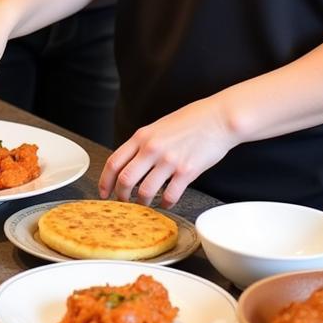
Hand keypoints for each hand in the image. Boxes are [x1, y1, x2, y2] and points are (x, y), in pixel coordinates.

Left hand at [98, 96, 239, 207]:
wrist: (219, 118)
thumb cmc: (191, 120)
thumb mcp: (159, 126)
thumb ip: (144, 143)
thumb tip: (131, 163)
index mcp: (142, 136)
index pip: (114, 162)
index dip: (104, 181)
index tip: (103, 192)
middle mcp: (152, 148)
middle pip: (125, 179)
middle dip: (120, 196)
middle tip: (123, 202)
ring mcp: (169, 161)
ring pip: (145, 191)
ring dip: (143, 202)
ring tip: (145, 204)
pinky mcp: (187, 172)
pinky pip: (170, 195)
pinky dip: (165, 203)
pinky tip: (166, 202)